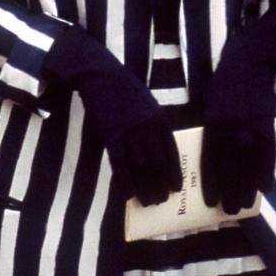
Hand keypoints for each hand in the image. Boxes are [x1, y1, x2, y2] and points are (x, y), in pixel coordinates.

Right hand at [45, 24, 181, 205]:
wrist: (100, 73)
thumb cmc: (123, 88)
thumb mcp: (146, 104)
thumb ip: (153, 125)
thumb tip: (156, 150)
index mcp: (159, 118)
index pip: (171, 151)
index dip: (173, 171)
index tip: (176, 187)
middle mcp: (148, 126)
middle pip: (157, 162)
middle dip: (160, 184)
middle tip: (160, 201)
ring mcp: (130, 130)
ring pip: (140, 166)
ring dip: (144, 187)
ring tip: (147, 202)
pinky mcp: (111, 133)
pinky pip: (119, 162)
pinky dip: (124, 180)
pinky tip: (126, 195)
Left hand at [201, 14, 275, 213]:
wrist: (249, 65)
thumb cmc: (224, 87)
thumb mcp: (210, 108)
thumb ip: (211, 133)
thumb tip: (212, 161)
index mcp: (214, 125)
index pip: (211, 161)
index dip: (211, 184)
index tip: (210, 202)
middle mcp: (232, 130)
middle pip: (231, 168)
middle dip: (230, 192)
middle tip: (229, 211)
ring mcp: (252, 129)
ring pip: (250, 166)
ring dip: (248, 188)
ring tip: (246, 205)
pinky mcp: (267, 126)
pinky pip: (267, 154)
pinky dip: (266, 172)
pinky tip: (265, 188)